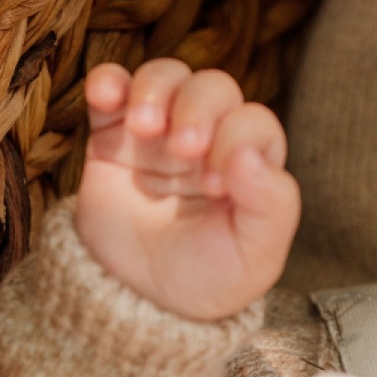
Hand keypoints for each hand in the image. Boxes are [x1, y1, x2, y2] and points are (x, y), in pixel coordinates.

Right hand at [75, 59, 300, 320]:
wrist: (142, 299)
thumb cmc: (209, 276)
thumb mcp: (254, 255)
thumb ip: (270, 206)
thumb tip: (252, 156)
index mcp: (251, 162)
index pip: (252, 123)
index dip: (236, 140)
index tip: (214, 185)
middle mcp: (210, 137)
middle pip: (213, 88)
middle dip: (198, 110)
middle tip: (181, 150)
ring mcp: (160, 133)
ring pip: (166, 77)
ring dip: (155, 90)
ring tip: (143, 129)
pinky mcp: (112, 135)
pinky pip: (111, 88)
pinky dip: (108, 82)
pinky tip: (106, 98)